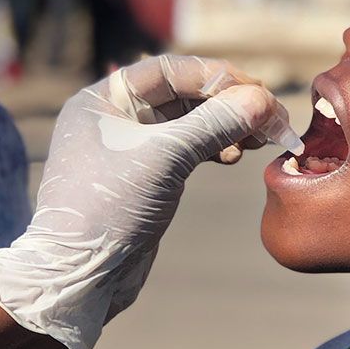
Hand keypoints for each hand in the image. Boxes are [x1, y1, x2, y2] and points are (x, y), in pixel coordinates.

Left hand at [0, 55, 289, 348]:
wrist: (79, 277)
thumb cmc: (107, 210)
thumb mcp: (165, 158)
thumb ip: (214, 124)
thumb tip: (261, 99)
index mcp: (103, 100)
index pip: (169, 71)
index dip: (216, 77)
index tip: (256, 92)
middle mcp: (114, 119)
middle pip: (183, 96)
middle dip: (228, 104)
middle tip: (270, 118)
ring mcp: (130, 151)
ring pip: (188, 125)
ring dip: (226, 127)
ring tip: (258, 140)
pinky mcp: (145, 180)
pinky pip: (186, 151)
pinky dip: (214, 149)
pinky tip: (235, 156)